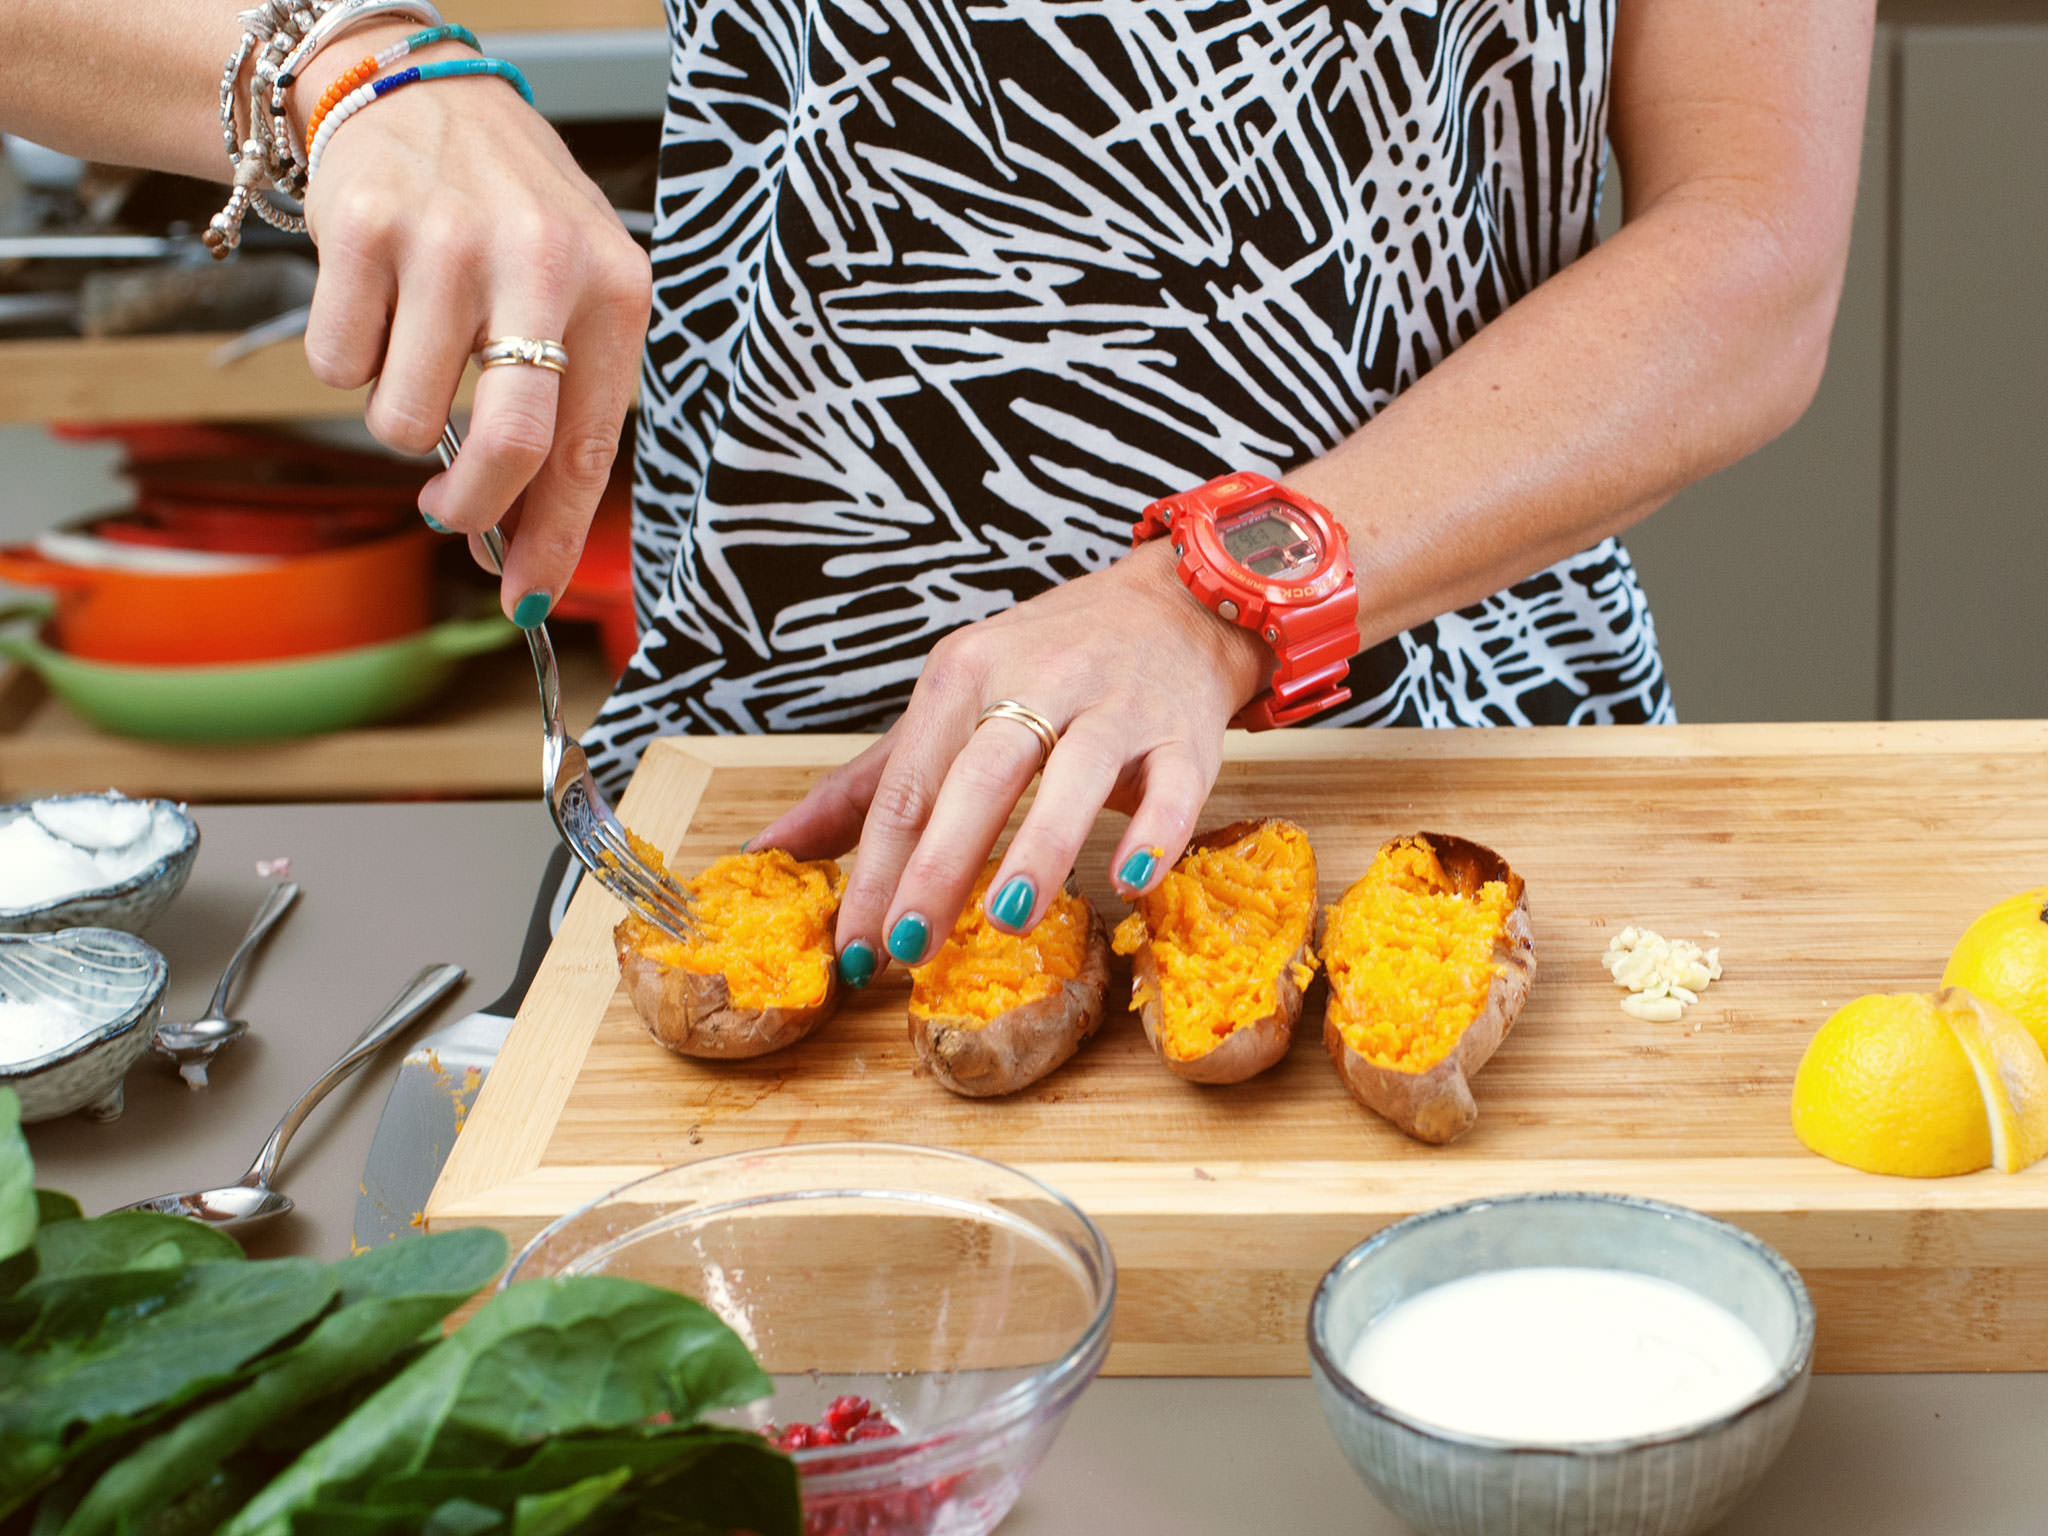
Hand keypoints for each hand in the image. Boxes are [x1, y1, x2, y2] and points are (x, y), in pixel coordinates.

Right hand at [291, 28, 650, 625]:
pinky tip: (376, 304)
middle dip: (471, 507)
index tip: (526, 597)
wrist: (420, 93)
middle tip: (447, 514)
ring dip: (399, 416)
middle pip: (509, 443)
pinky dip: (348, 361)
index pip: (589, 445)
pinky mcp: (363, 228)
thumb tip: (521, 545)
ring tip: (417, 351)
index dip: (553, 536)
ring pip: (406, 419)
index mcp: (613, 289)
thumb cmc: (507, 219)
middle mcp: (541, 261)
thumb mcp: (572, 292)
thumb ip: (562, 409)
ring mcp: (449, 242)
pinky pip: (339, 367)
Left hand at [752, 539, 1270, 983]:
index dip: (876, 869)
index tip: (854, 947)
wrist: (1171, 606)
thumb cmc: (1044, 670)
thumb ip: (865, 786)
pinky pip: (1174, 787)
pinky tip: (1128, 881)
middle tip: (908, 945)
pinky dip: (1154, 833)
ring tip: (1004, 917)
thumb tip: (770, 850)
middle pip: (979, 777)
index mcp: (962, 674)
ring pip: (1074, 774)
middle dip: (939, 863)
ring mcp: (1116, 705)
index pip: (908, 784)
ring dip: (1039, 846)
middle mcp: (1037, 680)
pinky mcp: (1185, 734)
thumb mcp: (948, 706)